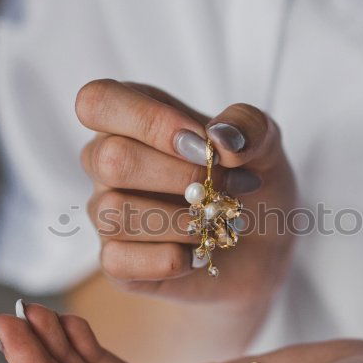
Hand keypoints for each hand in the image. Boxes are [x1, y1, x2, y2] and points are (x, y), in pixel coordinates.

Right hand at [76, 79, 296, 303]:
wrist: (264, 248)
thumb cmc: (249, 183)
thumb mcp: (264, 144)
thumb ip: (248, 126)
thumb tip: (220, 137)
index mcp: (131, 117)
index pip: (97, 101)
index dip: (147, 120)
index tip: (201, 143)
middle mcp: (106, 162)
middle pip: (109, 159)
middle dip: (179, 176)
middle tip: (226, 186)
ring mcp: (105, 212)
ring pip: (113, 211)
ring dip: (179, 220)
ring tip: (214, 222)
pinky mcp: (115, 260)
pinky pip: (117, 260)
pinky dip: (169, 259)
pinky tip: (197, 254)